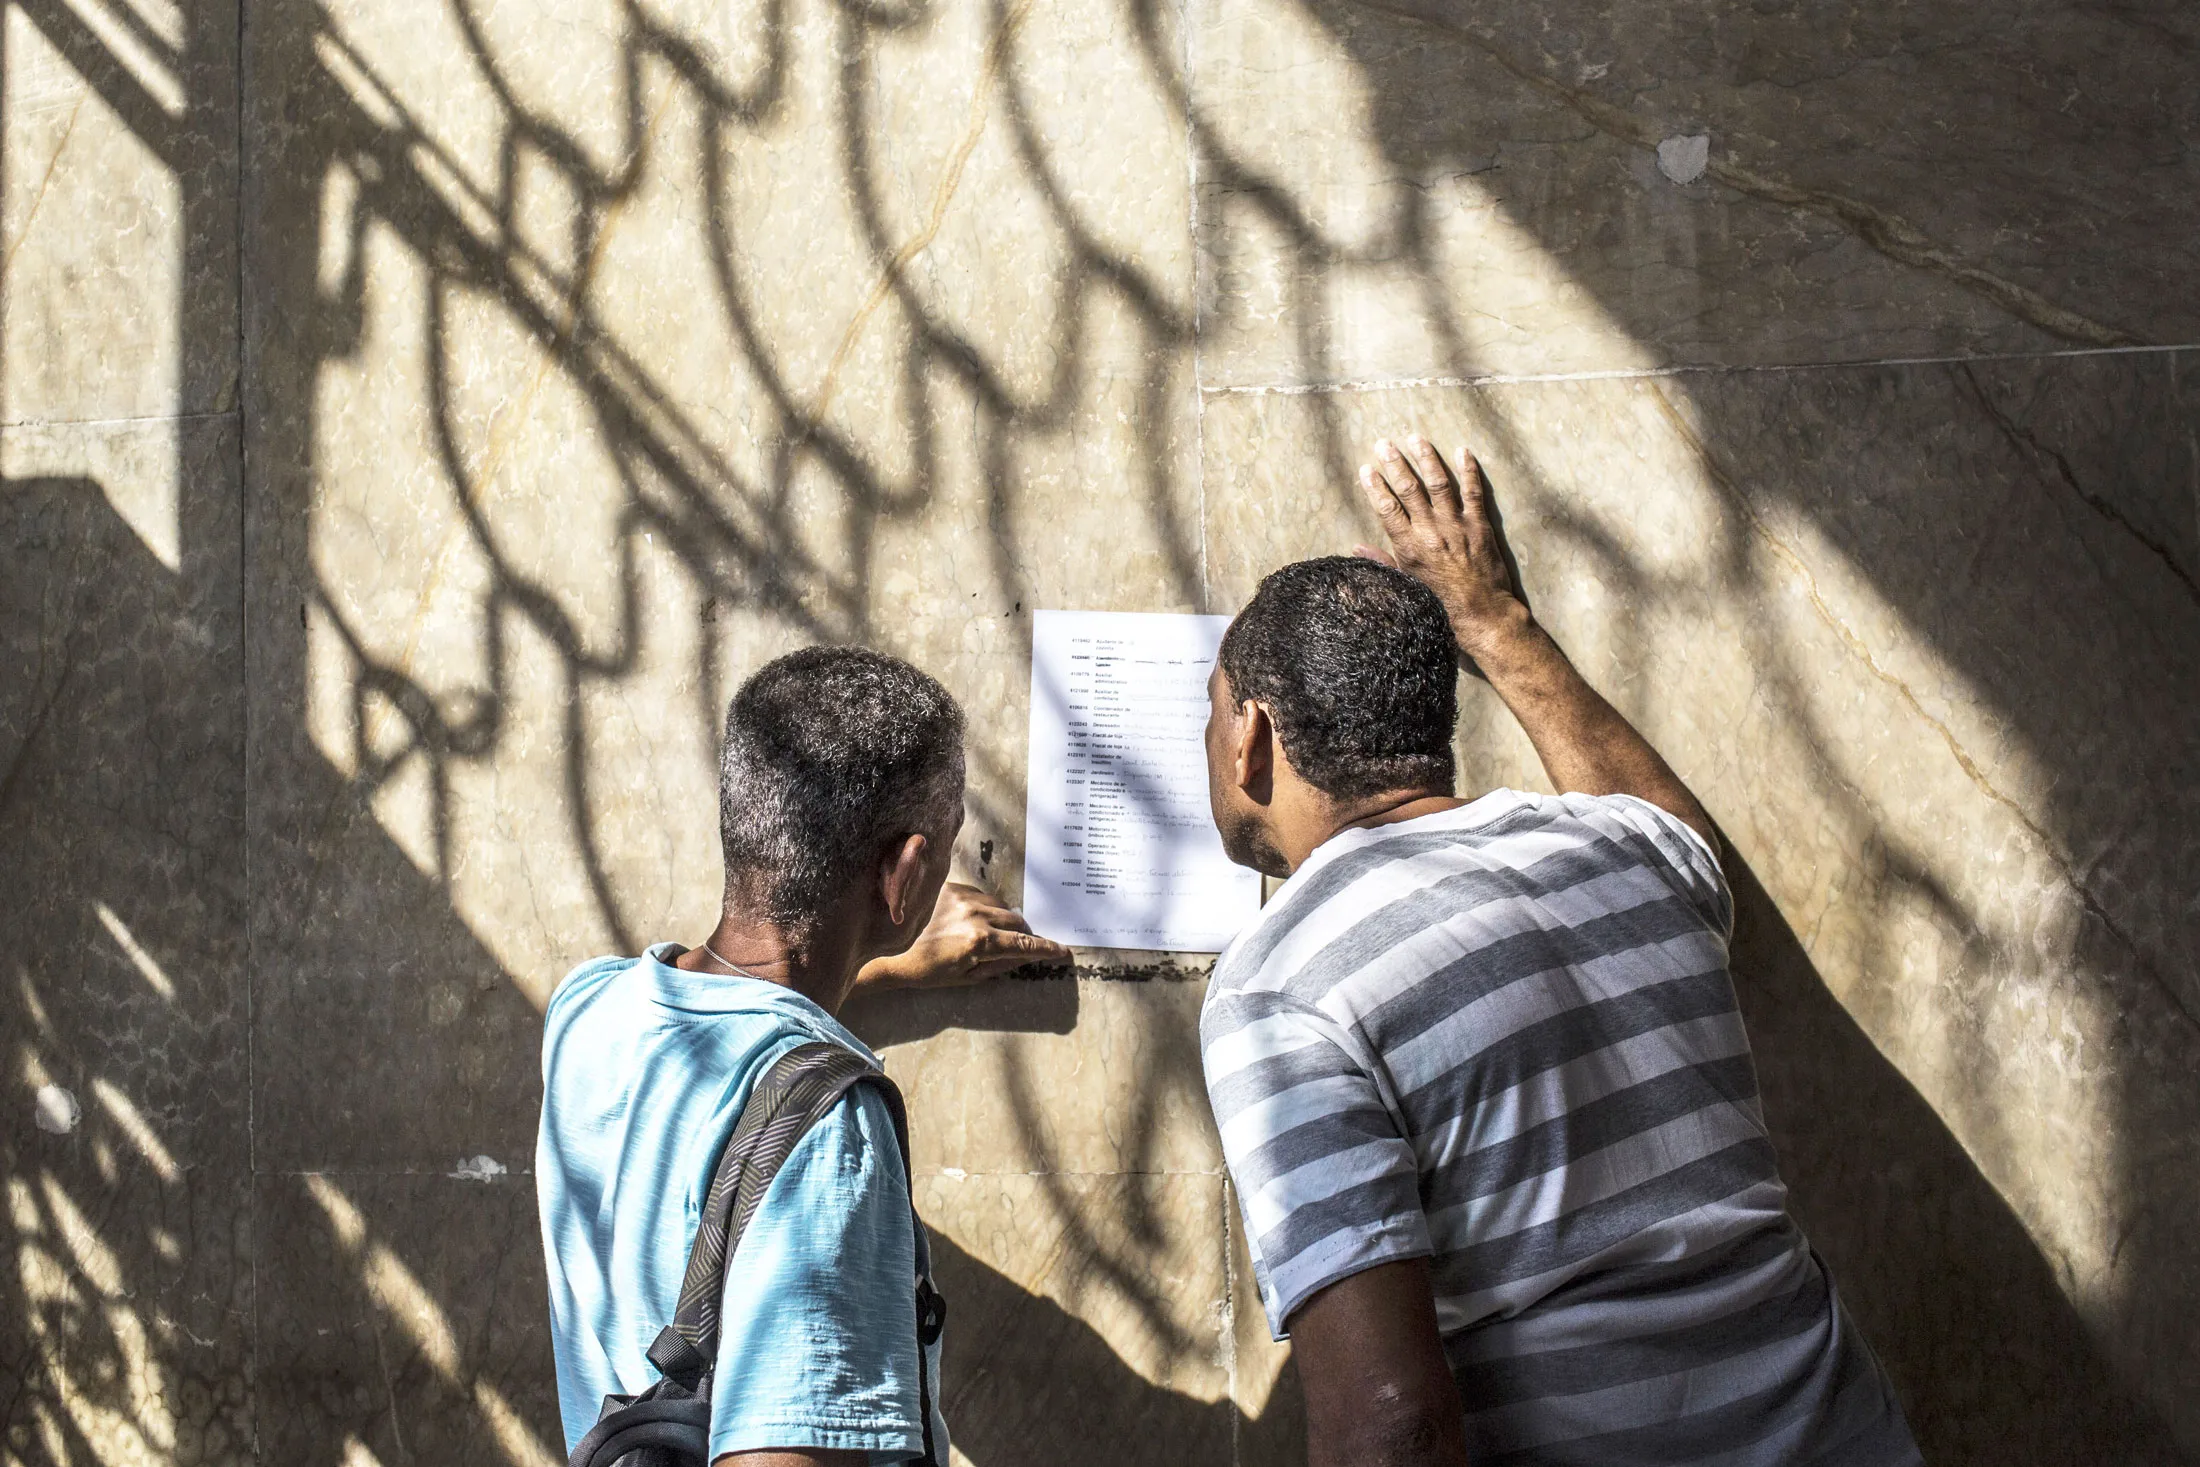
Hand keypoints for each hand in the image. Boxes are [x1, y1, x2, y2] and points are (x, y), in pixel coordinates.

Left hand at [859, 881, 1071, 990]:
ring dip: (1004, 920)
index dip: (1046, 949)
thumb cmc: (926, 970)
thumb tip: (1023, 957)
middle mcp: (974, 916)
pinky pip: (981, 896)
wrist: (888, 950)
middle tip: (1023, 945)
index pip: (1023, 944)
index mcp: (979, 942)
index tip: (1063, 951)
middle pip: (1017, 920)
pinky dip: (985, 908)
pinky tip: (972, 919)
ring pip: (1001, 906)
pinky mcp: (951, 887)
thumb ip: (998, 965)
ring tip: (992, 934)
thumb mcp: (965, 976)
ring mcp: (962, 898)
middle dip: (1025, 934)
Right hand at [1354, 436, 1531, 662]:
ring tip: (1416, 438)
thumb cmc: (1440, 604)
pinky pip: (1474, 491)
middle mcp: (1431, 532)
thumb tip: (1358, 547)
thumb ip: (1382, 562)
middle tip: (1384, 443)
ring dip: (1426, 458)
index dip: (1375, 487)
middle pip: (1409, 490)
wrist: (1481, 614)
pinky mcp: (1480, 526)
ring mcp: (1457, 526)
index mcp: (1409, 548)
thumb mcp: (1405, 585)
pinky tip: (1462, 451)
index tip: (1366, 469)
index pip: (1387, 509)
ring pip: (1439, 484)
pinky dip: (1469, 470)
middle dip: (1395, 463)